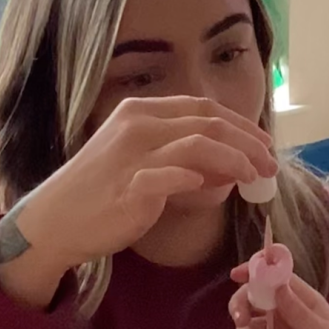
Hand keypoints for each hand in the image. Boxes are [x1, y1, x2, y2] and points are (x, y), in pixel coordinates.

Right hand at [5, 96, 276, 282]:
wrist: (57, 220)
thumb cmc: (102, 194)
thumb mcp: (144, 165)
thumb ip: (184, 160)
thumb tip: (230, 167)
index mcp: (142, 113)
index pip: (203, 108)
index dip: (241, 125)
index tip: (265, 144)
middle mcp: (138, 124)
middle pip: (209, 122)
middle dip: (248, 142)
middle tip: (271, 164)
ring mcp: (133, 154)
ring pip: (198, 144)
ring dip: (236, 159)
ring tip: (256, 177)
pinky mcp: (130, 186)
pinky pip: (171, 176)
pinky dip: (197, 179)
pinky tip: (216, 188)